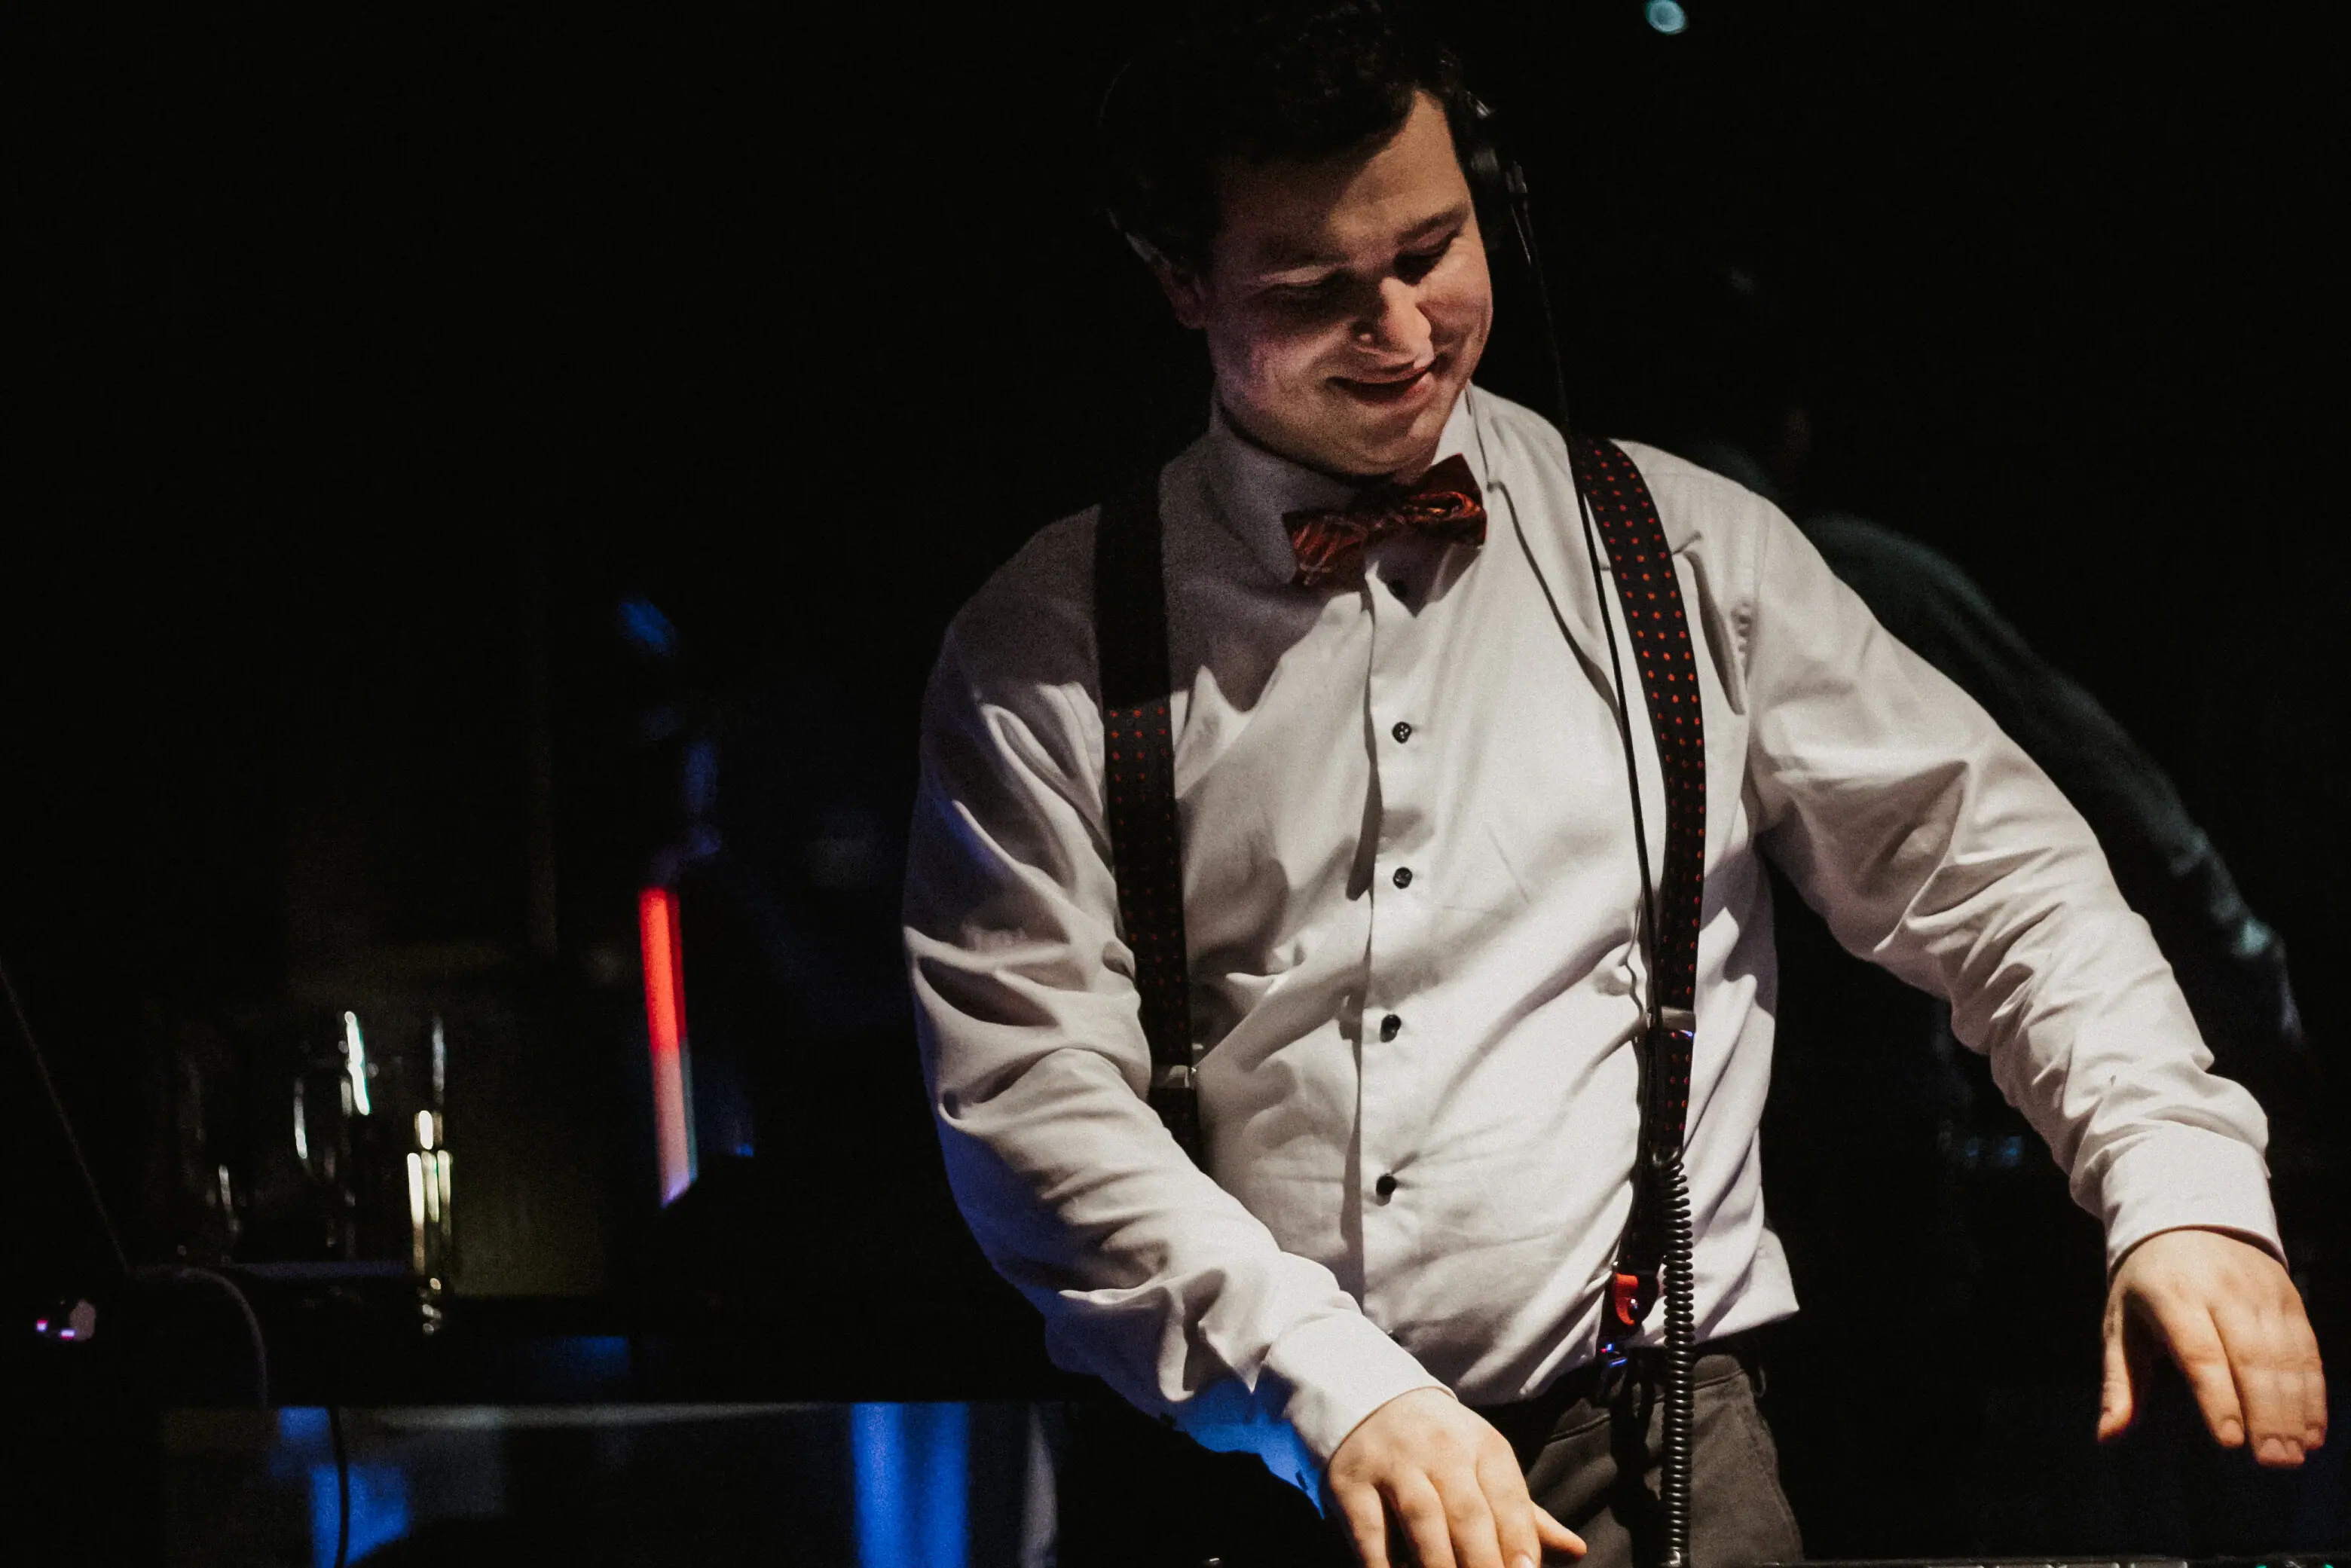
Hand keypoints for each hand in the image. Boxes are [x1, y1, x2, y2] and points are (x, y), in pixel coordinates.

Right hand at [1327, 1388, 1585, 1567]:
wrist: (1368, 1396)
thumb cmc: (1441, 1447)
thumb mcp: (1485, 1466)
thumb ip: (1524, 1515)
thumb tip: (1576, 1552)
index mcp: (1483, 1446)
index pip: (1509, 1500)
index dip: (1519, 1544)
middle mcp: (1440, 1450)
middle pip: (1469, 1514)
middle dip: (1483, 1564)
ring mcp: (1393, 1464)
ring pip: (1422, 1520)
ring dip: (1439, 1566)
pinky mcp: (1351, 1482)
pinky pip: (1370, 1531)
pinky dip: (1383, 1566)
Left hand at [2099, 1226, 2326, 1465]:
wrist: (2186, 1217)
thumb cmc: (2146, 1285)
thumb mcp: (2121, 1324)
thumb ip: (2120, 1384)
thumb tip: (2107, 1436)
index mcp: (2171, 1294)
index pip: (2199, 1351)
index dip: (2217, 1397)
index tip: (2229, 1441)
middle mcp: (2222, 1291)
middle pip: (2250, 1357)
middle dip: (2265, 1413)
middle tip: (2272, 1461)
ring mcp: (2261, 1292)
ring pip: (2285, 1357)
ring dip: (2295, 1410)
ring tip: (2294, 1455)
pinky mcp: (2289, 1298)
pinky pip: (2307, 1350)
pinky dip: (2314, 1393)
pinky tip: (2312, 1431)